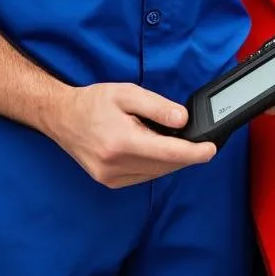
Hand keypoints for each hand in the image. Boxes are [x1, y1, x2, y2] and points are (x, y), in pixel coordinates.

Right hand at [43, 82, 216, 188]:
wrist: (62, 117)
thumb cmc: (94, 102)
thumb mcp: (128, 94)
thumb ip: (158, 107)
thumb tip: (183, 120)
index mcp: (121, 142)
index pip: (168, 153)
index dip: (194, 153)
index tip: (211, 149)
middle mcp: (114, 165)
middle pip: (165, 166)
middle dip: (186, 155)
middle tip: (200, 141)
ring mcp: (110, 177)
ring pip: (155, 173)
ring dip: (172, 160)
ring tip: (178, 141)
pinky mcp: (109, 181)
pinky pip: (143, 176)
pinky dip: (157, 165)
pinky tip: (158, 150)